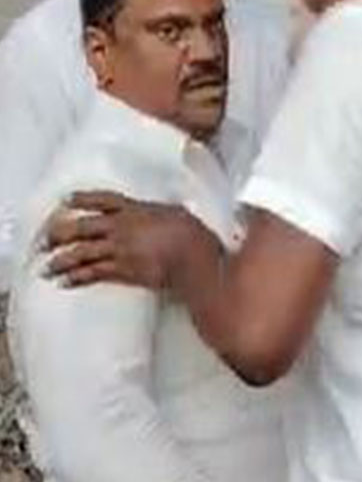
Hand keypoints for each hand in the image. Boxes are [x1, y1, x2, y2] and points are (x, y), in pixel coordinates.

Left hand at [42, 191, 209, 289]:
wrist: (196, 260)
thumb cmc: (194, 236)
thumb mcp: (178, 213)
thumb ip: (161, 212)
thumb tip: (160, 212)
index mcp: (136, 209)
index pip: (102, 200)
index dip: (81, 199)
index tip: (64, 201)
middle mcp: (121, 227)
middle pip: (81, 227)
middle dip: (58, 234)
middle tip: (44, 242)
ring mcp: (120, 249)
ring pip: (81, 253)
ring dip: (60, 261)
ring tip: (46, 268)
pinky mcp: (123, 270)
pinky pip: (93, 273)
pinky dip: (76, 278)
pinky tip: (65, 282)